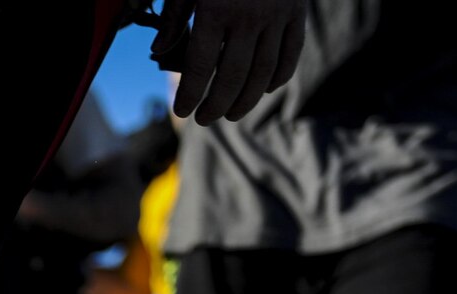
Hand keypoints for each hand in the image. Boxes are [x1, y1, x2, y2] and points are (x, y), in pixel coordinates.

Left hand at [158, 0, 306, 125]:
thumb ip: (175, 14)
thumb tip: (158, 51)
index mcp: (216, 8)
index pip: (200, 66)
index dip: (190, 94)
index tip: (182, 111)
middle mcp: (249, 16)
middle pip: (233, 77)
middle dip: (216, 104)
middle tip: (204, 119)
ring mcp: (277, 16)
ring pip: (263, 73)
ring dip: (246, 100)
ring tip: (230, 113)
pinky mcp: (298, 14)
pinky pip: (291, 56)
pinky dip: (278, 78)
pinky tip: (264, 90)